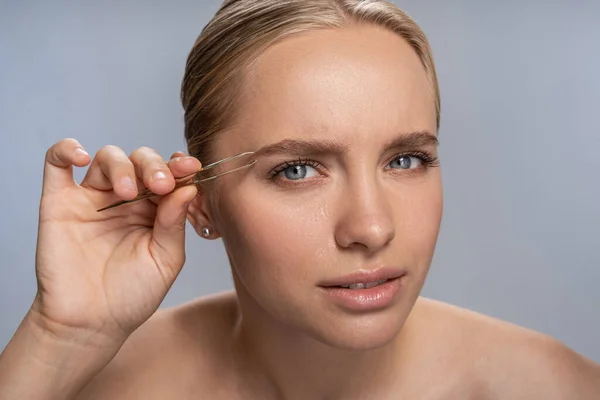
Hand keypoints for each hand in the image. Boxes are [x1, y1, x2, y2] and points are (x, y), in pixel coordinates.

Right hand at [31, 138, 200, 346]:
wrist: (90, 323)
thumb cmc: (131, 295)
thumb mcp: (165, 260)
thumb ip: (174, 222)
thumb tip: (189, 187)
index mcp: (155, 210)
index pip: (169, 176)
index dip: (180, 168)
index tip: (191, 168)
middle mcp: (126, 199)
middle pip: (141, 160)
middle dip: (154, 165)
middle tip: (161, 184)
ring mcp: (93, 198)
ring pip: (108, 157)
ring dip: (122, 165)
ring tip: (127, 192)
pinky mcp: (60, 203)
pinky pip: (56, 164)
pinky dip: (66, 149)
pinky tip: (82, 156)